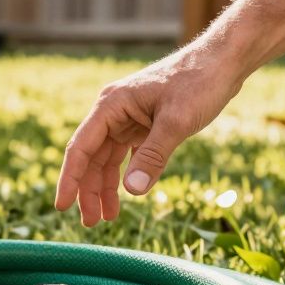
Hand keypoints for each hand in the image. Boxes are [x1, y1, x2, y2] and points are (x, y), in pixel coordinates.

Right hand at [55, 49, 243, 225]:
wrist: (223, 62)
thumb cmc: (199, 83)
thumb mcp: (176, 122)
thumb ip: (152, 157)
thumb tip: (131, 192)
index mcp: (111, 105)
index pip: (81, 147)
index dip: (70, 179)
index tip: (61, 206)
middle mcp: (114, 111)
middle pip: (91, 157)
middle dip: (88, 190)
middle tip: (90, 223)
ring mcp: (129, 117)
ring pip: (108, 158)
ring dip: (105, 187)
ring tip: (107, 217)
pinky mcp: (145, 123)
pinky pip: (127, 154)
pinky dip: (126, 175)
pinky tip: (126, 195)